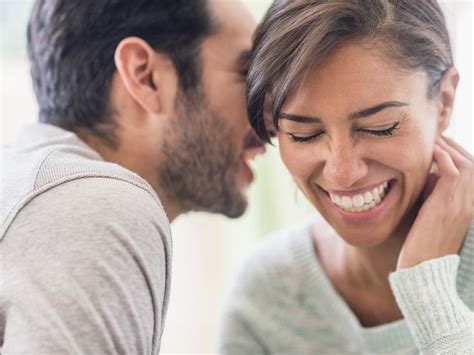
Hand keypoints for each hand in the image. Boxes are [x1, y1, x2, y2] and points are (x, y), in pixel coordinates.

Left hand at [397, 136, 472, 269]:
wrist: (422, 269)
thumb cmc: (423, 243)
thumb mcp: (434, 214)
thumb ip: (436, 194)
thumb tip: (428, 175)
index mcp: (471, 206)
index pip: (472, 172)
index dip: (458, 155)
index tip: (442, 145)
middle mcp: (472, 202)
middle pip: (471, 163)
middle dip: (454, 147)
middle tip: (437, 136)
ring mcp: (463, 202)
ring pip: (463, 162)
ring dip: (447, 147)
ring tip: (431, 138)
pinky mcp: (448, 202)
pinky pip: (450, 169)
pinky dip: (440, 156)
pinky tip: (428, 150)